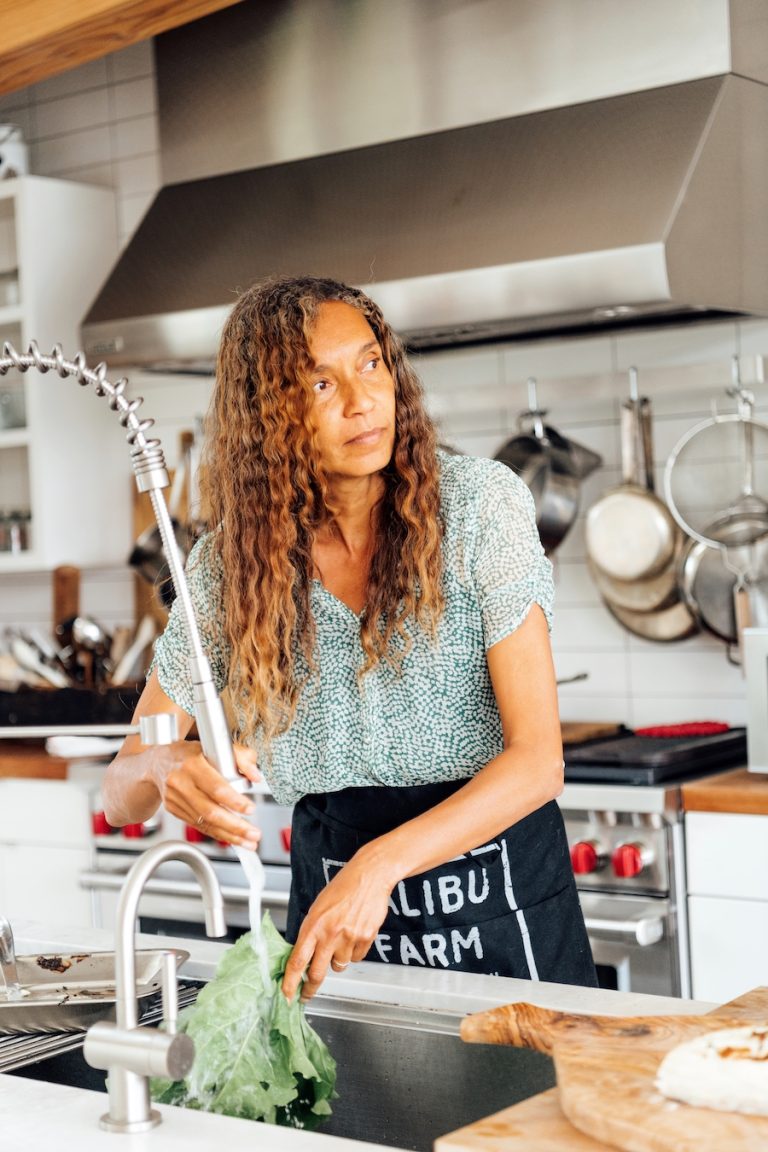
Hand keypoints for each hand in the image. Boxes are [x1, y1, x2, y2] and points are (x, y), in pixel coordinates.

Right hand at [153, 742, 262, 848]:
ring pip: (204, 823)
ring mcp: (175, 798)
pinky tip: (232, 838)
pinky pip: (198, 825)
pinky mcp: (174, 810)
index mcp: (192, 764)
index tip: (250, 809)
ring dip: (229, 835)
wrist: (158, 761)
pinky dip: (217, 833)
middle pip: (210, 811)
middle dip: (235, 826)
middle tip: (254, 834)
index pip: (215, 787)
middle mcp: (181, 782)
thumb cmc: (191, 753)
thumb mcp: (215, 745)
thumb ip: (240, 757)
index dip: (234, 801)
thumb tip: (255, 776)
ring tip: (249, 842)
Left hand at [282, 848, 394, 1001]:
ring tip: (340, 940)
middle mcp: (330, 934)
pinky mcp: (366, 939)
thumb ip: (311, 932)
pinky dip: (353, 952)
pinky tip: (354, 935)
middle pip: (316, 974)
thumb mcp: (318, 907)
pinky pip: (356, 958)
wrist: (369, 876)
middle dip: (310, 988)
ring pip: (338, 966)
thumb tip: (303, 955)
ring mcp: (349, 938)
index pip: (297, 960)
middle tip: (306, 994)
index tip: (287, 995)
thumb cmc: (342, 887)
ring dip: (336, 961)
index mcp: (313, 925)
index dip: (290, 983)